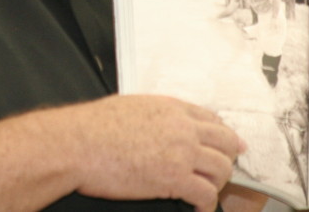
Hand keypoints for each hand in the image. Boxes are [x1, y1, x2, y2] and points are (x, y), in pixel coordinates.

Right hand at [66, 95, 243, 211]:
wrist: (78, 144)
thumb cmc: (93, 127)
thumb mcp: (130, 107)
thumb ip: (154, 114)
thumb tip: (158, 123)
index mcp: (171, 108)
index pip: (213, 120)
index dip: (224, 135)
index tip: (230, 145)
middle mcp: (182, 128)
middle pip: (226, 142)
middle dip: (228, 158)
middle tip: (222, 171)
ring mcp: (181, 153)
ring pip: (221, 168)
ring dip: (218, 182)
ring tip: (207, 190)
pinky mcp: (174, 178)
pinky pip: (206, 194)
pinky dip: (206, 204)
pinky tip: (198, 208)